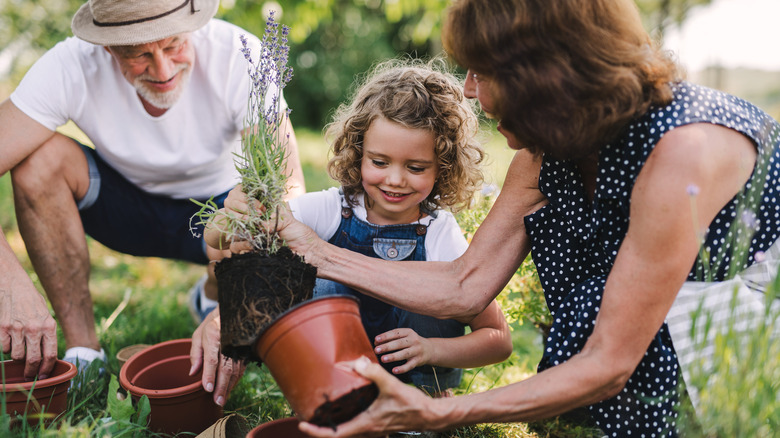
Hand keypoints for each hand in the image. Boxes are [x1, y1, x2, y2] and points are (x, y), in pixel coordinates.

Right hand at [0, 287, 57, 378]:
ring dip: (18, 358)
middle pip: (33, 360)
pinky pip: (4, 348)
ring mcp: (17, 329)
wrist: (14, 285)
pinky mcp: (3, 328)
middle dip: (31, 372)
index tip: (43, 376)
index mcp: (49, 326)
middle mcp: (34, 328)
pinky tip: (10, 340)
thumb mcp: (46, 316)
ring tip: (19, 350)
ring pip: (17, 356)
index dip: (47, 369)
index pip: (51, 355)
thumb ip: (47, 334)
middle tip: (29, 376)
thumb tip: (47, 358)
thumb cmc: (32, 302)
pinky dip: (6, 348)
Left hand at [189, 307, 244, 405]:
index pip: (212, 359)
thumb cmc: (213, 324)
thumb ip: (195, 353)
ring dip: (230, 386)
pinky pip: (242, 368)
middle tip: (217, 401)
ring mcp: (239, 346)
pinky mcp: (245, 350)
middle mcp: (228, 341)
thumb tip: (192, 373)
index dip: (210, 375)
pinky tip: (230, 389)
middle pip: (226, 367)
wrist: (234, 310)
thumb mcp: (199, 334)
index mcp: (214, 335)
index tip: (208, 389)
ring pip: (236, 370)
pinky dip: (236, 380)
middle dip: (222, 386)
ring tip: (223, 399)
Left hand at [298, 356, 438, 436]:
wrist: (430, 415)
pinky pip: (355, 423)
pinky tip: (345, 403)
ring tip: (321, 409)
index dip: (316, 432)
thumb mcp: (392, 386)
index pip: (334, 435)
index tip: (302, 424)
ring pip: (346, 429)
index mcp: (365, 424)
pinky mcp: (377, 423)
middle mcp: (366, 429)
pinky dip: (345, 417)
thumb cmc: (412, 404)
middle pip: (337, 433)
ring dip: (333, 422)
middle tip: (306, 414)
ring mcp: (372, 428)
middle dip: (320, 426)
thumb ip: (374, 373)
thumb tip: (357, 363)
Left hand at [373, 328, 431, 374]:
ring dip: (393, 356)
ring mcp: (417, 351)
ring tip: (383, 359)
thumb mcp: (405, 337)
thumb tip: (376, 342)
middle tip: (376, 350)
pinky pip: (410, 365)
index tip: (376, 340)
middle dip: (387, 347)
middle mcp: (413, 340)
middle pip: (399, 343)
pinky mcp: (418, 360)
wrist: (429, 349)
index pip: (396, 333)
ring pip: (404, 354)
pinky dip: (402, 368)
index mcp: (408, 332)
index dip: (386, 336)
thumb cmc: (411, 342)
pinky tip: (394, 370)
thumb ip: (392, 339)